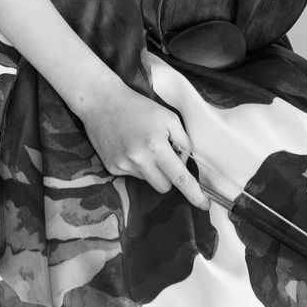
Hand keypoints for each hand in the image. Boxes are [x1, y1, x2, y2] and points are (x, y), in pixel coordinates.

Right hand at [67, 79, 207, 207]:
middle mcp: (138, 160)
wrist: (102, 101)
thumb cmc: (138, 107)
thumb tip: (184, 164)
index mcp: (156, 146)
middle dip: (168, 176)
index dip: (194, 194)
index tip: (204, 205)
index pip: (180, 178)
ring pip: (148, 181)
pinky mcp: (112, 168)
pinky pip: (133, 175)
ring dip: (151, 169)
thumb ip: (183, 142)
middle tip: (163, 155)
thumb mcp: (169, 118)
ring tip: (141, 146)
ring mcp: (123, 166)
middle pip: (164, 187)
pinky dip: (136, 165)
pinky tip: (128, 147)